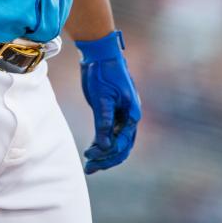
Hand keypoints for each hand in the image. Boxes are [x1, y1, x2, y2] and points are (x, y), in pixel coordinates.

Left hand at [74, 30, 141, 174]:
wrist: (100, 54)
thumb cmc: (103, 73)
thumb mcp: (102, 98)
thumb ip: (104, 122)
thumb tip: (105, 146)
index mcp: (132, 114)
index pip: (122, 142)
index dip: (107, 153)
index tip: (90, 156)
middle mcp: (130, 116)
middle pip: (123, 146)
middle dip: (107, 159)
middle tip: (90, 168)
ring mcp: (123, 114)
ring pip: (118, 141)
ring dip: (105, 154)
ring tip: (90, 166)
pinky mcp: (113, 111)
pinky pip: (111, 132)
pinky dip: (103, 143)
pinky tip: (93, 150)